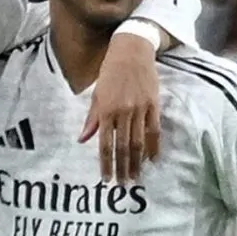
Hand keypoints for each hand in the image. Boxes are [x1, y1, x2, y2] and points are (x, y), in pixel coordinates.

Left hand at [80, 34, 160, 182]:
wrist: (131, 51)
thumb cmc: (109, 72)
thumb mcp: (96, 94)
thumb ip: (92, 118)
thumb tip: (82, 139)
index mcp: (106, 110)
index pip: (104, 144)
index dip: (105, 163)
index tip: (106, 179)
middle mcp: (123, 112)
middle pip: (123, 147)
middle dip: (122, 168)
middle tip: (122, 185)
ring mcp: (140, 109)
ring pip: (138, 142)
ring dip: (137, 162)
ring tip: (135, 177)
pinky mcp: (154, 104)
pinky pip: (154, 130)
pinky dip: (153, 146)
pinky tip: (152, 159)